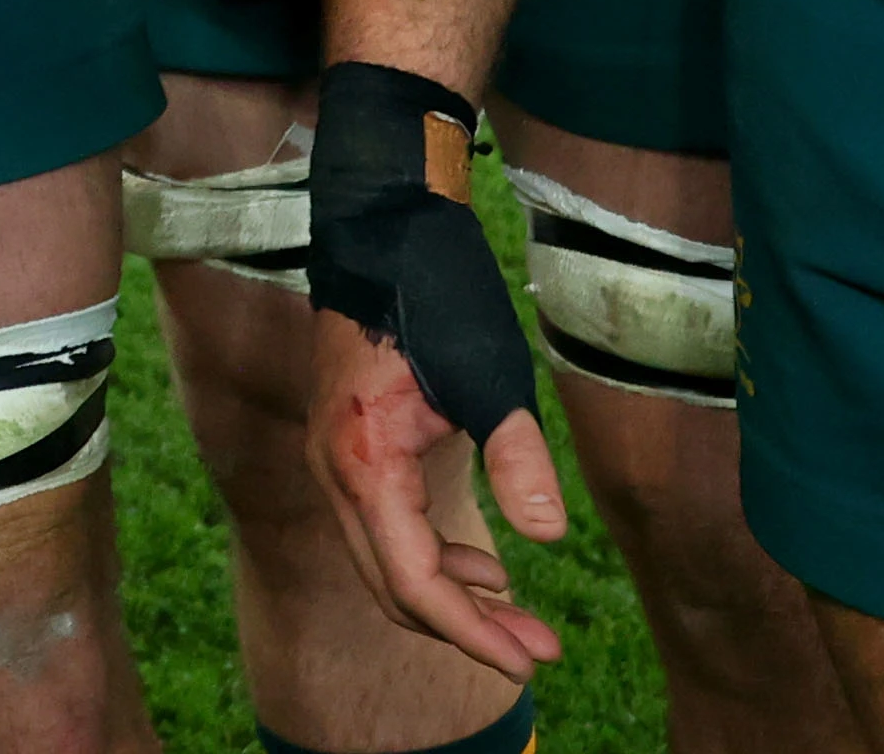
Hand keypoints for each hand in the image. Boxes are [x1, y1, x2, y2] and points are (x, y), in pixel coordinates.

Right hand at [307, 310, 565, 678]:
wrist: (379, 225)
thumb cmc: (434, 294)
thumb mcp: (489, 376)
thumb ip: (517, 459)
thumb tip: (547, 539)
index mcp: (365, 463)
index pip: (414, 582)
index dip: (472, 633)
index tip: (531, 659)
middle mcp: (336, 474)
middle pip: (394, 587)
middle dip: (467, 628)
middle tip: (539, 649)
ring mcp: (336, 462)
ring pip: (386, 564)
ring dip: (451, 598)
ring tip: (520, 616)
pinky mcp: (351, 448)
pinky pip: (384, 531)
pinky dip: (432, 559)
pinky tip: (483, 562)